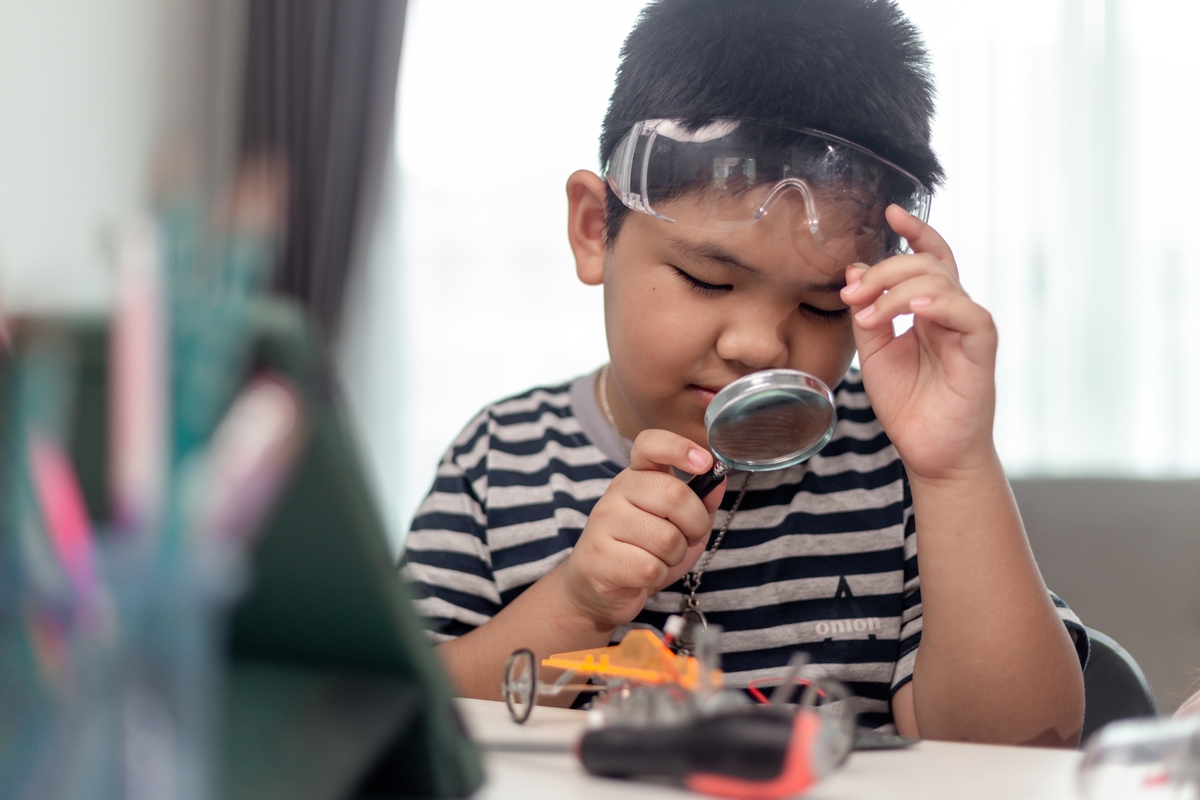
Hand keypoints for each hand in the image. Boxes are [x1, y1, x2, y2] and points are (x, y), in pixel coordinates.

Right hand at [561, 430, 726, 627]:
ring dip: (675, 556)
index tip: (705, 463)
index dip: (679, 447)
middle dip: (696, 524)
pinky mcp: (598, 557)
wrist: (600, 589)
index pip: (650, 444)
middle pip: (674, 494)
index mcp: (637, 476)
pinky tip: (644, 574)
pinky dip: (659, 576)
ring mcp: (603, 523)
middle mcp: (617, 491)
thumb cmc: (644, 550)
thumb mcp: (681, 523)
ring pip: (667, 538)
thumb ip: (701, 501)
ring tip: (660, 557)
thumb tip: (718, 480)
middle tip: (688, 536)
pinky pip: (650, 568)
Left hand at [840, 205, 997, 480]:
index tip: (889, 211)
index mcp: (928, 309)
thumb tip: (855, 269)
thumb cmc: (908, 404)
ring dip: (896, 292)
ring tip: (869, 316)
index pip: (927, 257)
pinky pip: (967, 312)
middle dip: (883, 272)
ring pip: (940, 281)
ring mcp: (968, 326)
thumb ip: (867, 312)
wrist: (930, 451)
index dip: (913, 231)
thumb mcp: (874, 354)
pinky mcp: (981, 346)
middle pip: (925, 264)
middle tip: (852, 295)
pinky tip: (915, 311)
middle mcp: (951, 311)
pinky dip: (939, 304)